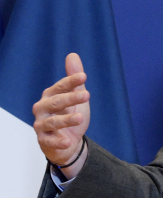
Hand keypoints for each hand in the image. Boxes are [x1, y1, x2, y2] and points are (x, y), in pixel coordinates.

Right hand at [32, 53, 90, 176]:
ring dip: (66, 120)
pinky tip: (68, 141)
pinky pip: (49, 141)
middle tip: (86, 95)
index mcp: (50, 95)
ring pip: (53, 121)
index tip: (84, 77)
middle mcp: (42, 108)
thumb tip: (72, 55)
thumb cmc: (70, 115)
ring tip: (80, 118)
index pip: (60, 87)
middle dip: (70, 98)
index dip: (71, 81)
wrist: (67, 142)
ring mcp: (41, 125)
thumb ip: (74, 79)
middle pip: (56, 102)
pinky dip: (58, 141)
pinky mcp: (44, 140)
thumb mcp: (76, 97)